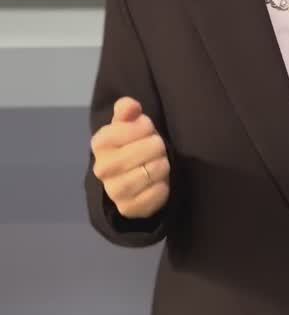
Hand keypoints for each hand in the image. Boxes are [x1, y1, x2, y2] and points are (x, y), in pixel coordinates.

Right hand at [91, 96, 170, 219]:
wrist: (128, 178)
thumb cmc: (130, 144)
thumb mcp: (128, 124)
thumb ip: (127, 110)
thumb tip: (131, 106)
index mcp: (100, 143)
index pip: (133, 127)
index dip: (146, 126)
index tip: (147, 130)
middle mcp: (102, 168)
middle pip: (148, 149)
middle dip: (158, 146)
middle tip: (156, 148)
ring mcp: (113, 191)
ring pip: (153, 171)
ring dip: (162, 166)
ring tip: (158, 163)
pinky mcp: (128, 208)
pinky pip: (156, 194)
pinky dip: (162, 186)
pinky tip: (157, 182)